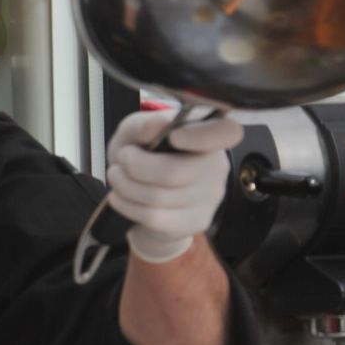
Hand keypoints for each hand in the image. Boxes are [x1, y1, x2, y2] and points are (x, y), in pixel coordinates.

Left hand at [105, 109, 243, 263]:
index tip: (173, 136)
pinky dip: (127, 205)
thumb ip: (146, 124)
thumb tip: (160, 124)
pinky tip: (120, 197)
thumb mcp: (136, 131)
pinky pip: (154, 217)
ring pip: (158, 198)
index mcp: (210, 133)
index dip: (200, 136)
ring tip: (118, 177)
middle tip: (122, 159)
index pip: (227, 132)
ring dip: (124, 186)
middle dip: (133, 165)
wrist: (144, 193)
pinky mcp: (197, 221)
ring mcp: (211, 196)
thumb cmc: (144, 155)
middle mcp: (217, 165)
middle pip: (173, 172)